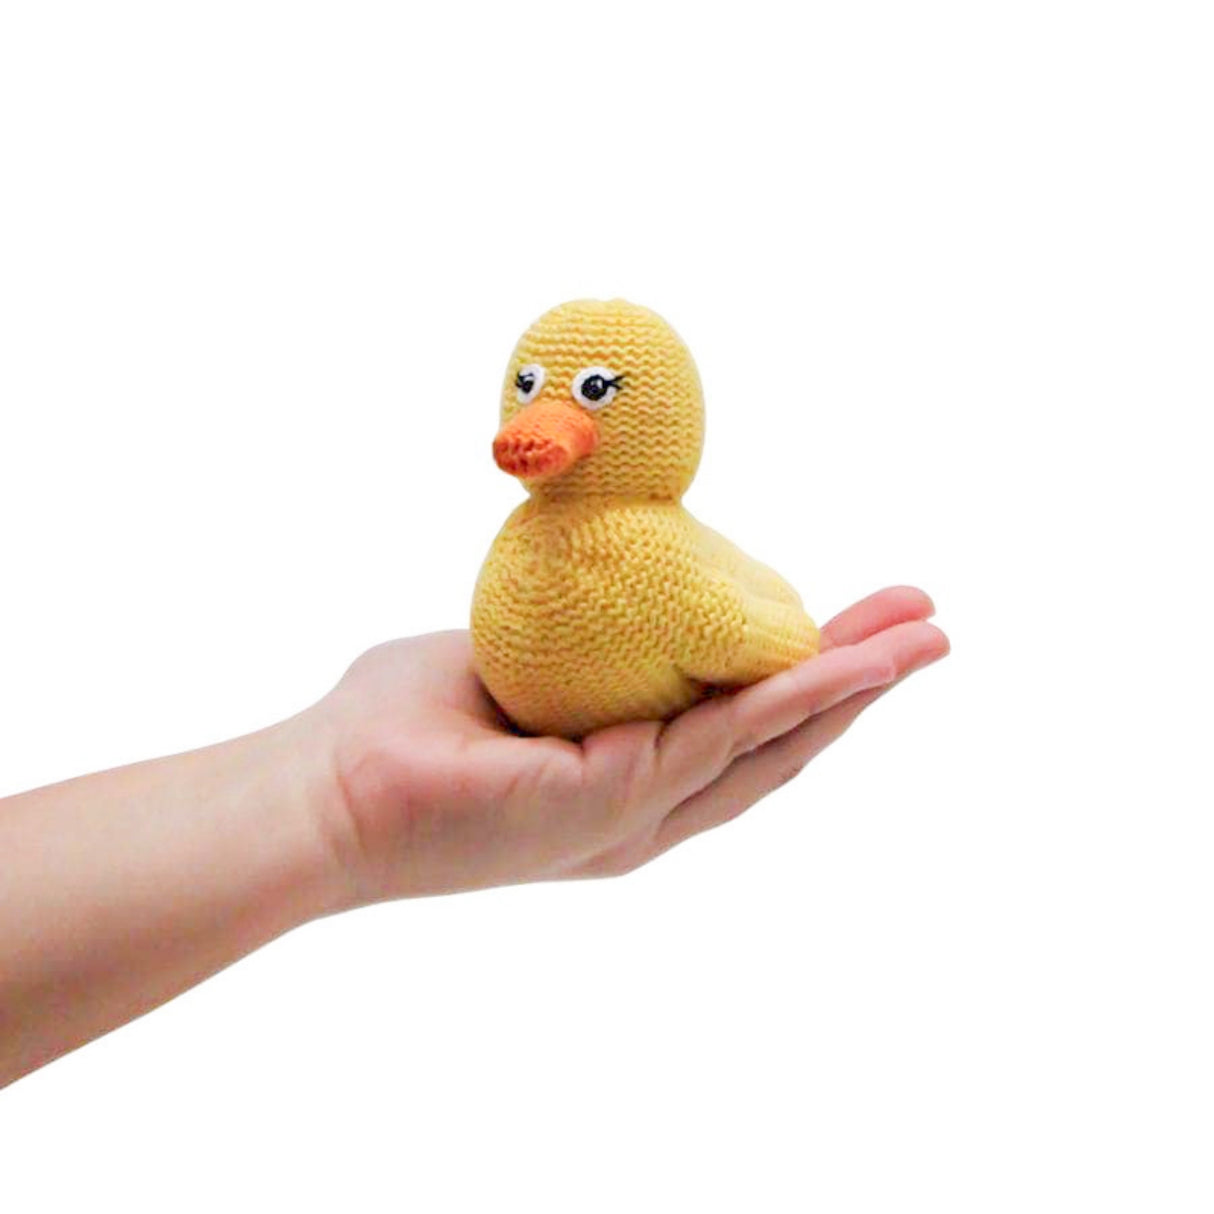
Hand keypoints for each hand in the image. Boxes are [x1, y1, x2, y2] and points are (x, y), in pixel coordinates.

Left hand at [308, 587, 948, 907]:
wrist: (324, 790)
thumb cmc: (397, 726)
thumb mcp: (512, 661)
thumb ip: (572, 641)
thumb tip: (601, 586)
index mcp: (620, 779)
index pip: (732, 728)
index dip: (801, 684)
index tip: (853, 629)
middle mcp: (643, 807)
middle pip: (774, 741)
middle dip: (855, 684)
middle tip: (927, 631)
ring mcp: (635, 811)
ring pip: (770, 741)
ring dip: (853, 687)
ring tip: (924, 639)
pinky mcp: (614, 799)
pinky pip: (725, 733)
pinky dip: (799, 695)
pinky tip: (854, 663)